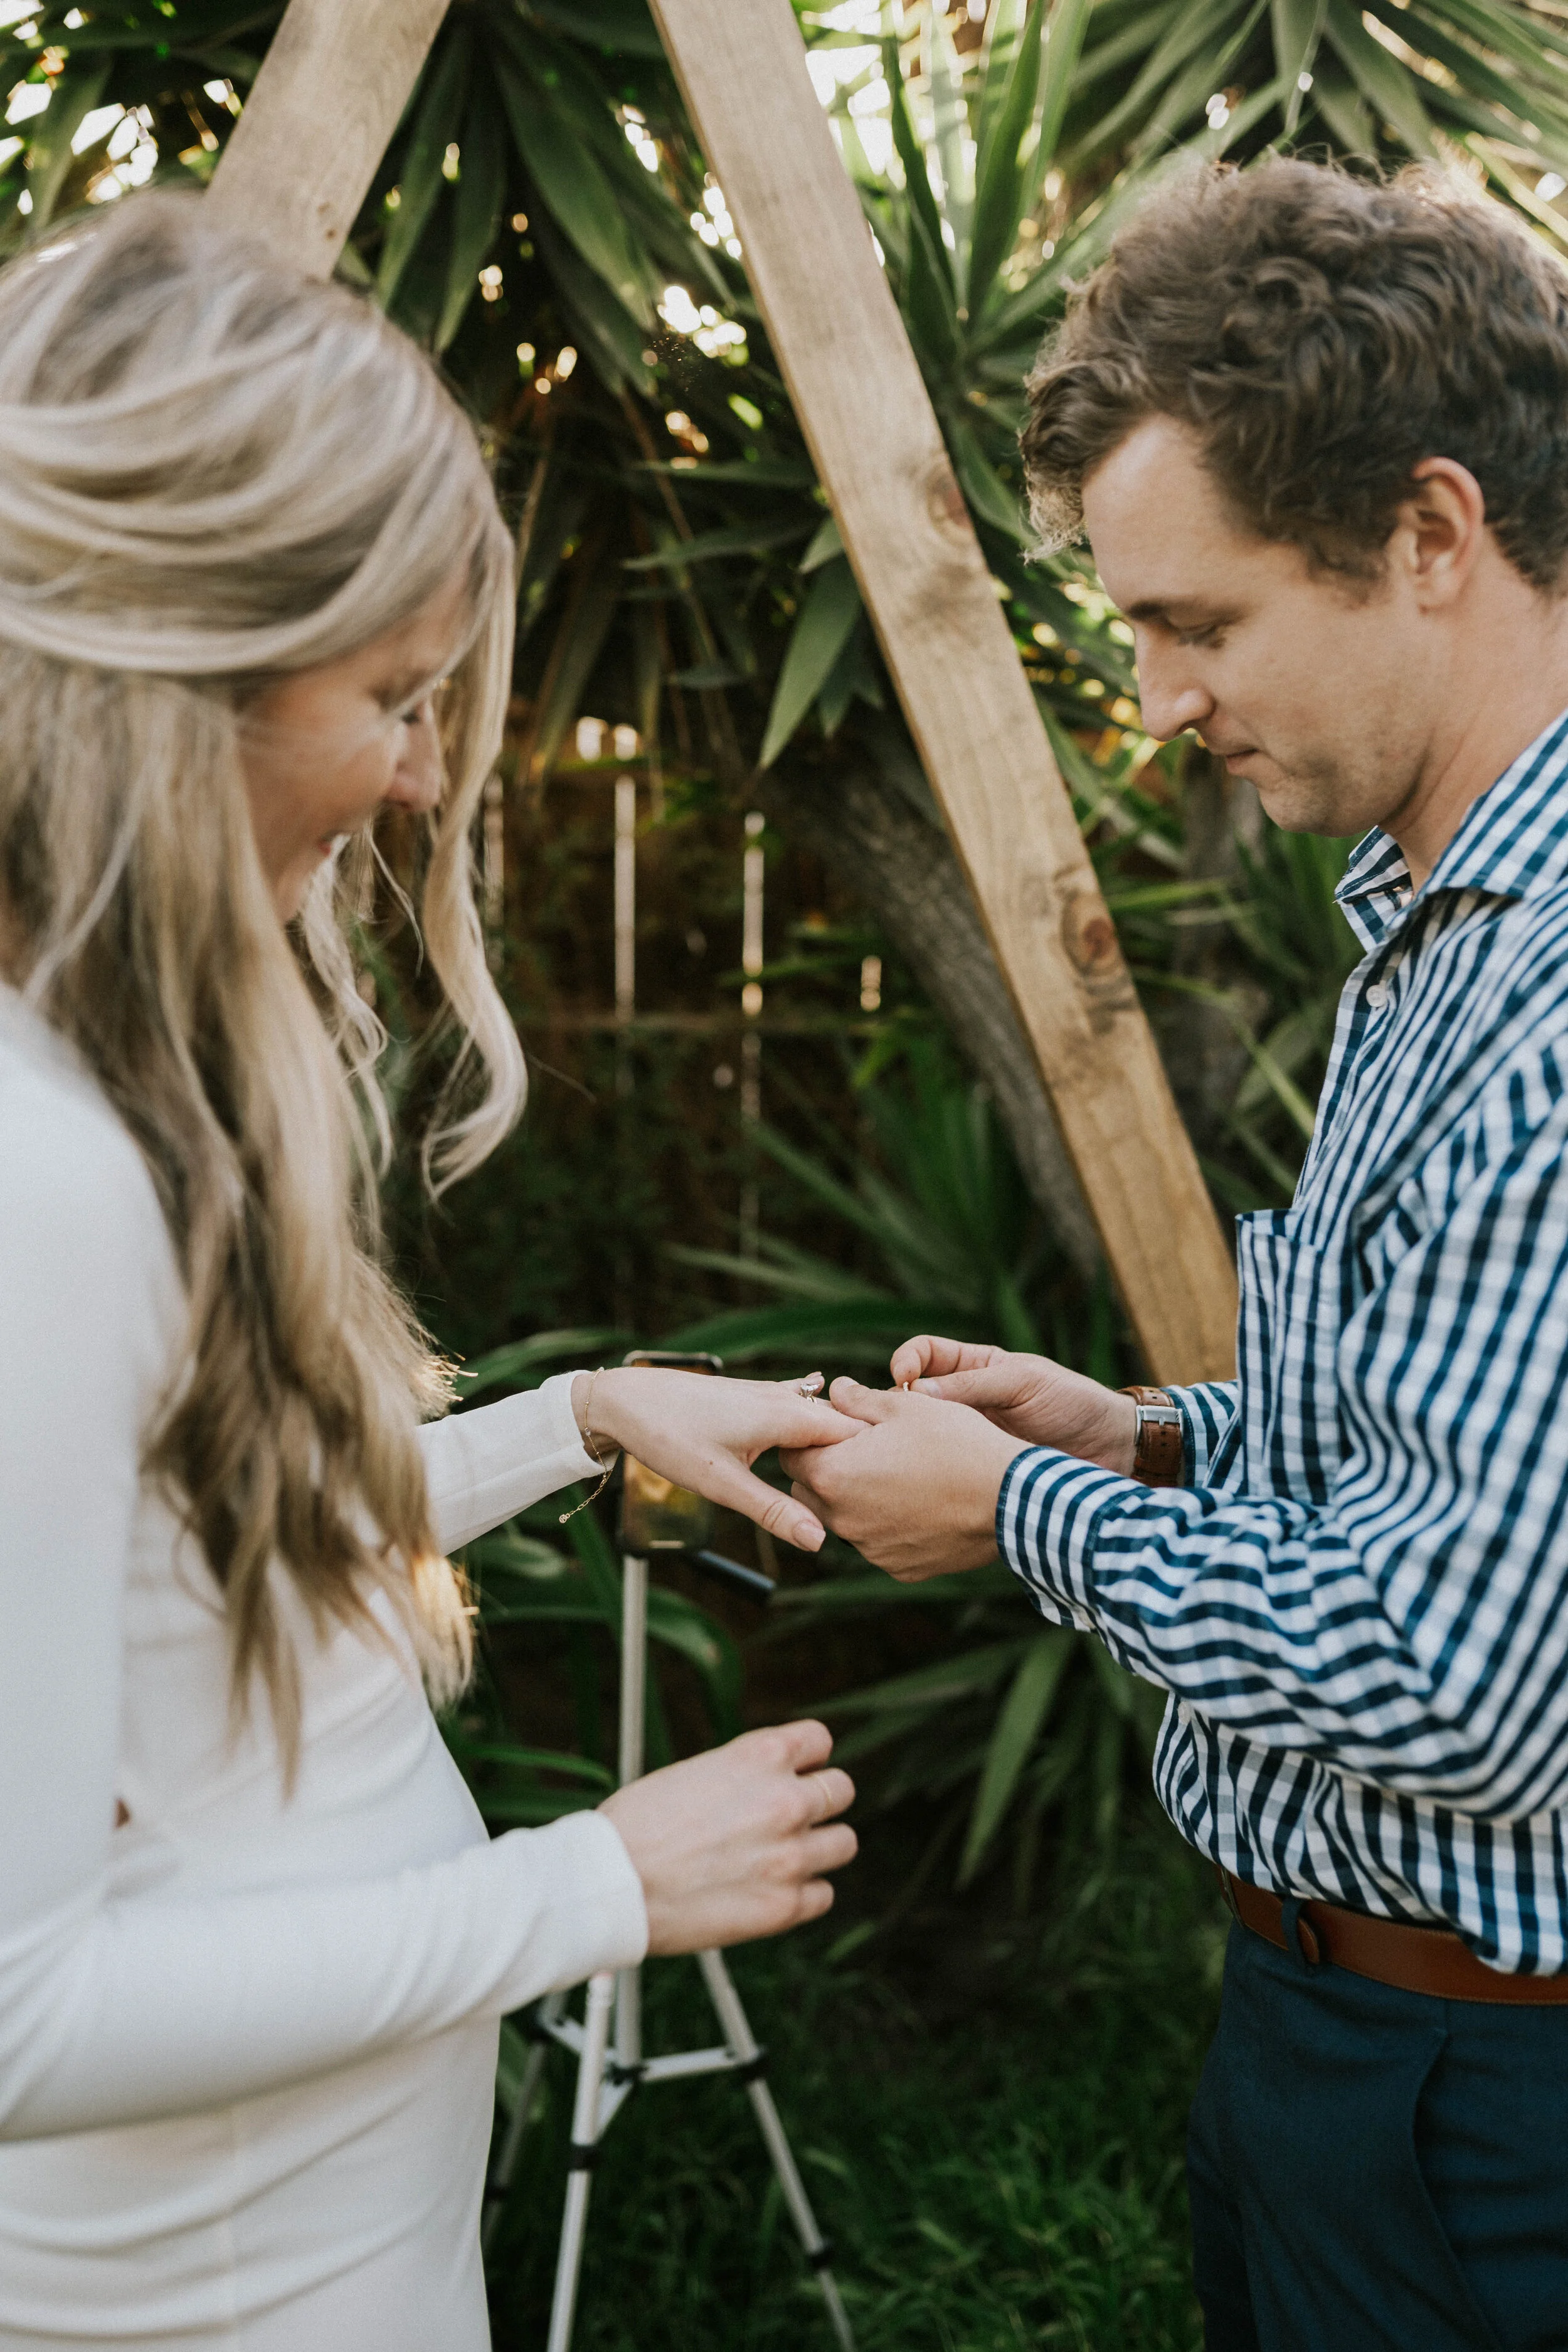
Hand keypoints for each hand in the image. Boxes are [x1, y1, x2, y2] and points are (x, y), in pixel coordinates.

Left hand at [575, 1368, 856, 1552]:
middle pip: (842, 1427)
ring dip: (834, 1447)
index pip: (854, 1434)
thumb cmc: (670, 1438)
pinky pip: (800, 1412)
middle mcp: (785, 1398)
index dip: (870, 1462)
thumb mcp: (724, 1485)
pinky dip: (812, 1432)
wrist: (626, 1400)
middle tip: (870, 1498)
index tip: (882, 1493)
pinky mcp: (755, 1397)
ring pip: (820, 1419)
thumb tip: (819, 1540)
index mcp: (787, 1415)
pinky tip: (815, 1449)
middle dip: (857, 1458)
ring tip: (848, 1482)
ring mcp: (770, 1394)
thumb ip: (774, 1511)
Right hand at [599, 1721, 855, 1953]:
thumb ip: (745, 1776)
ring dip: (819, 1848)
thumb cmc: (637, 1826)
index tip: (794, 1773)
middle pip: (842, 1790)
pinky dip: (803, 1894)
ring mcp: (791, 1855)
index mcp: (760, 1756)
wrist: (613, 1883)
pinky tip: (770, 1891)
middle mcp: (786, 1800)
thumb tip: (770, 1786)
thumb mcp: (697, 1772)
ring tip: (782, 1857)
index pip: (820, 1740)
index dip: (807, 1759)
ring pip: (845, 1842)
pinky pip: (824, 1895)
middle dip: (819, 1802)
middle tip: (789, 1819)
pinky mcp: (785, 1906)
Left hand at [779, 1378, 1027, 1580]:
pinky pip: (878, 1543)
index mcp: (834, 1475)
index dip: (809, 1437)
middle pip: (811, 1492)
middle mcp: (843, 1520)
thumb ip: (859, 1400)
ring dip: (857, 1499)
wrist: (1010, 1498)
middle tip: (864, 1449)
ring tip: (898, 1475)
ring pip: (844, 1520)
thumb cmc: (956, 1442)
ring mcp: (871, 1549)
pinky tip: (918, 1504)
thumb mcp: (907, 1405)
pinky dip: (887, 1525)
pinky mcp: (899, 1568)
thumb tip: (837, 1390)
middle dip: (827, 1470)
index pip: (792, 1455)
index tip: (835, 1427)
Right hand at [888, 1336, 1135, 1474]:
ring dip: (909, 1440)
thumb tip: (916, 1391)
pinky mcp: (976, 1469)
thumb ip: (974, 1385)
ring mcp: (969, 1436)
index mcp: (976, 1367)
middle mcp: (966, 1401)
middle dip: (896, 1405)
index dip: (907, 1361)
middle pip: (913, 1397)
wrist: (1111, 1449)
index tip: (902, 1377)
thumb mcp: (1024, 1381)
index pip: (924, 1354)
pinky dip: (927, 1470)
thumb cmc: (1073, 1403)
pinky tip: (921, 1478)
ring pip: (922, 1434)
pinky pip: (942, 1466)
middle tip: (895, 1421)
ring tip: (902, 1451)